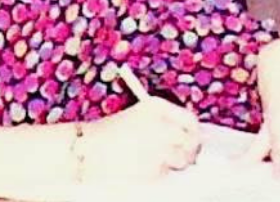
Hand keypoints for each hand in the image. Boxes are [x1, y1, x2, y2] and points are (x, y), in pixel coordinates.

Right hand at [79, 97, 201, 180]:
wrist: (86, 150)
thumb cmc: (106, 133)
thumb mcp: (136, 117)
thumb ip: (161, 122)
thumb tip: (183, 137)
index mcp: (158, 106)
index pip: (190, 120)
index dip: (194, 132)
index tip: (192, 139)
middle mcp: (164, 124)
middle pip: (192, 141)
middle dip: (189, 150)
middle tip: (183, 156)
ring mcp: (162, 147)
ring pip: (182, 159)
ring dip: (176, 163)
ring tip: (157, 162)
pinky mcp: (155, 168)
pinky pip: (166, 172)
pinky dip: (161, 173)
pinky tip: (144, 168)